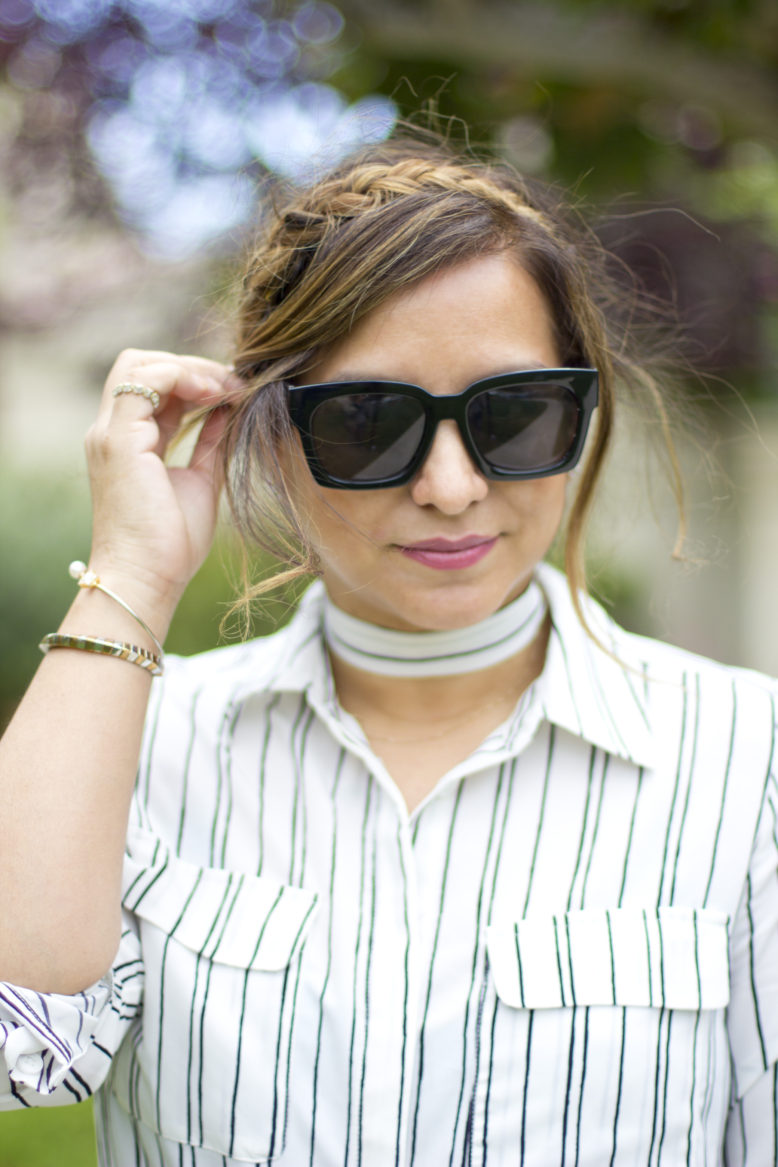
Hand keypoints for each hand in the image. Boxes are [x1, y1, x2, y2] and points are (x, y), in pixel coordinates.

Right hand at [85, 349, 235, 621]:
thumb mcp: (201, 481)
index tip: (234, 392)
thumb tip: (230, 411)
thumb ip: (210, 443)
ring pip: (138, 364)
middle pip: (141, 366)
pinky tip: (214, 395)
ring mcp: (110, 433)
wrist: (148, 578)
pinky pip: (145, 380)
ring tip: (227, 388)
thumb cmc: (171, 544)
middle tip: (234, 384)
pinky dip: (183, 377)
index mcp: (128, 443)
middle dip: (191, 366)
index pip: (153, 388)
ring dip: (189, 368)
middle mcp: (112, 432)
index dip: (193, 380)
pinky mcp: (118, 439)